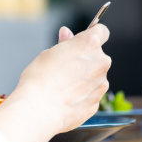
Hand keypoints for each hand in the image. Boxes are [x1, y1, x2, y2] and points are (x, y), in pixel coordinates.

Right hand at [0, 24, 111, 141]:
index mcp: (90, 44)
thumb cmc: (40, 79)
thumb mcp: (48, 53)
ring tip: (63, 86)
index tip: (85, 40)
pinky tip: (66, 99)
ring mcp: (101, 83)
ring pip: (95, 77)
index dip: (93, 34)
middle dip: (86, 60)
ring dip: (85, 79)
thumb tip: (67, 34)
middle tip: (65, 67)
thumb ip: (64, 43)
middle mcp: (101, 62)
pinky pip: (91, 94)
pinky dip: (82, 95)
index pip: (102, 31)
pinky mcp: (97, 101)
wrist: (40, 109)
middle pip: (98, 56)